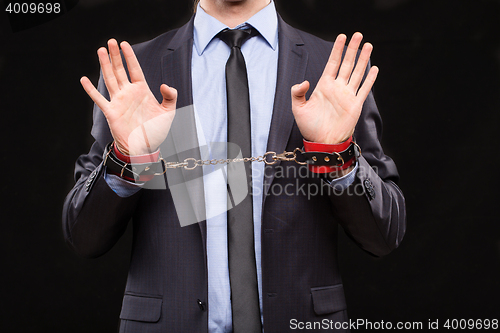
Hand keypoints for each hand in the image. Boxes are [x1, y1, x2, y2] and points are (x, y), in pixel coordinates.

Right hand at [80, 39, 176, 155]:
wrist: (145, 147)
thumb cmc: (156, 131)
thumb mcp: (168, 112)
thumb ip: (170, 97)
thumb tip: (165, 85)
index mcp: (142, 91)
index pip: (134, 69)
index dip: (130, 56)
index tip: (125, 44)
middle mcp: (129, 93)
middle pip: (120, 70)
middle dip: (115, 56)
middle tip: (110, 42)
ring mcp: (119, 101)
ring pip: (110, 79)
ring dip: (105, 65)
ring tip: (100, 51)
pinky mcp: (111, 112)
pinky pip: (99, 99)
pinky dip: (91, 90)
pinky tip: (84, 79)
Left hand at [291, 32, 378, 143]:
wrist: (323, 142)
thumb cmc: (310, 127)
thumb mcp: (298, 108)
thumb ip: (297, 92)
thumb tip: (304, 82)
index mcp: (324, 86)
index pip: (332, 63)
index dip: (337, 50)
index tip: (341, 37)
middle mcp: (337, 88)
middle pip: (347, 64)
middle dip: (352, 49)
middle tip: (358, 35)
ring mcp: (347, 95)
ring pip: (357, 73)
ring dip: (363, 59)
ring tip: (368, 46)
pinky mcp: (355, 105)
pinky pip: (364, 89)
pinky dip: (370, 79)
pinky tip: (374, 68)